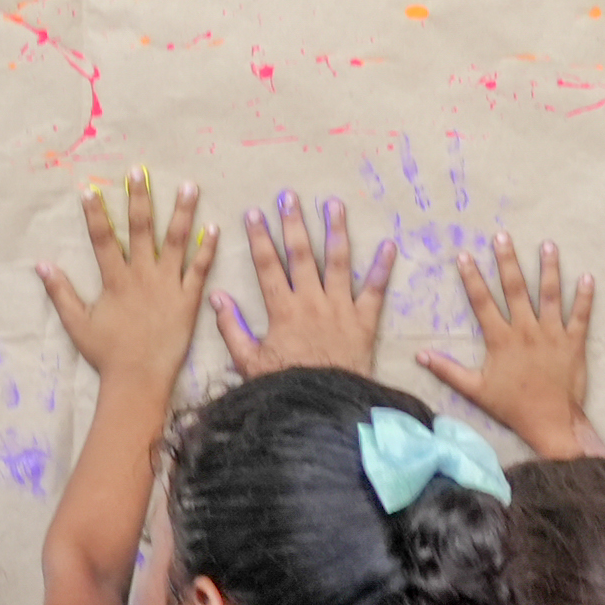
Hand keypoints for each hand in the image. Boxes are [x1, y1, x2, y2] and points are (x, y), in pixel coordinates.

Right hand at [38, 172, 217, 395]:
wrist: (138, 379)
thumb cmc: (107, 354)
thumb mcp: (77, 324)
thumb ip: (60, 293)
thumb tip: (41, 264)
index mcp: (115, 280)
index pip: (102, 239)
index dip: (95, 213)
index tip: (89, 188)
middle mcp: (141, 276)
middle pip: (140, 230)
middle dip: (140, 198)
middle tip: (140, 171)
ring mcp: (167, 286)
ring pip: (176, 242)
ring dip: (182, 213)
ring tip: (189, 186)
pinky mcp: (188, 300)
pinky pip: (199, 270)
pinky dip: (207, 249)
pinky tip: (214, 226)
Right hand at [216, 192, 393, 377]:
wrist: (322, 407)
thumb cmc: (284, 386)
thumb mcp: (248, 362)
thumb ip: (231, 328)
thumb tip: (216, 297)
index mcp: (282, 310)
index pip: (267, 266)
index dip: (259, 238)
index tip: (254, 214)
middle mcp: (311, 301)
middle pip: (300, 254)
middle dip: (293, 223)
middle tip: (289, 197)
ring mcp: (340, 308)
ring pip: (337, 262)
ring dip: (335, 231)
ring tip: (333, 204)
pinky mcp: (364, 321)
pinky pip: (374, 290)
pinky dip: (382, 268)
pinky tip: (389, 245)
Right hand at [422, 234, 597, 461]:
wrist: (551, 422)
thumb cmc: (512, 407)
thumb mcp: (475, 390)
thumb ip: (448, 371)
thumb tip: (420, 355)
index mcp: (501, 339)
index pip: (483, 303)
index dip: (472, 278)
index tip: (464, 256)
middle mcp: (526, 330)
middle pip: (515, 290)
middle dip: (508, 261)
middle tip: (502, 236)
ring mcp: (552, 334)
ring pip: (550, 296)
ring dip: (549, 269)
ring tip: (548, 245)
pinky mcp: (574, 343)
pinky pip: (580, 316)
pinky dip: (585, 297)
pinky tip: (587, 277)